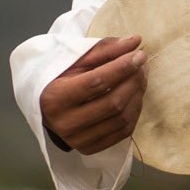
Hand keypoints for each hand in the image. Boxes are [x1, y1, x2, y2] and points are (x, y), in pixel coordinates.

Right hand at [39, 36, 145, 155]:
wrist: (46, 111)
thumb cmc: (61, 80)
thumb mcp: (75, 61)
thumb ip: (104, 50)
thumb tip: (135, 41)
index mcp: (55, 97)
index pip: (96, 82)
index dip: (122, 67)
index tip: (139, 54)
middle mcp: (65, 123)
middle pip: (112, 102)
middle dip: (133, 81)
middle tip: (143, 65)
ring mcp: (78, 139)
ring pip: (121, 118)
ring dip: (137, 95)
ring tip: (141, 77)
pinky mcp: (90, 148)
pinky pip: (123, 132)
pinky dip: (134, 112)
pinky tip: (135, 96)